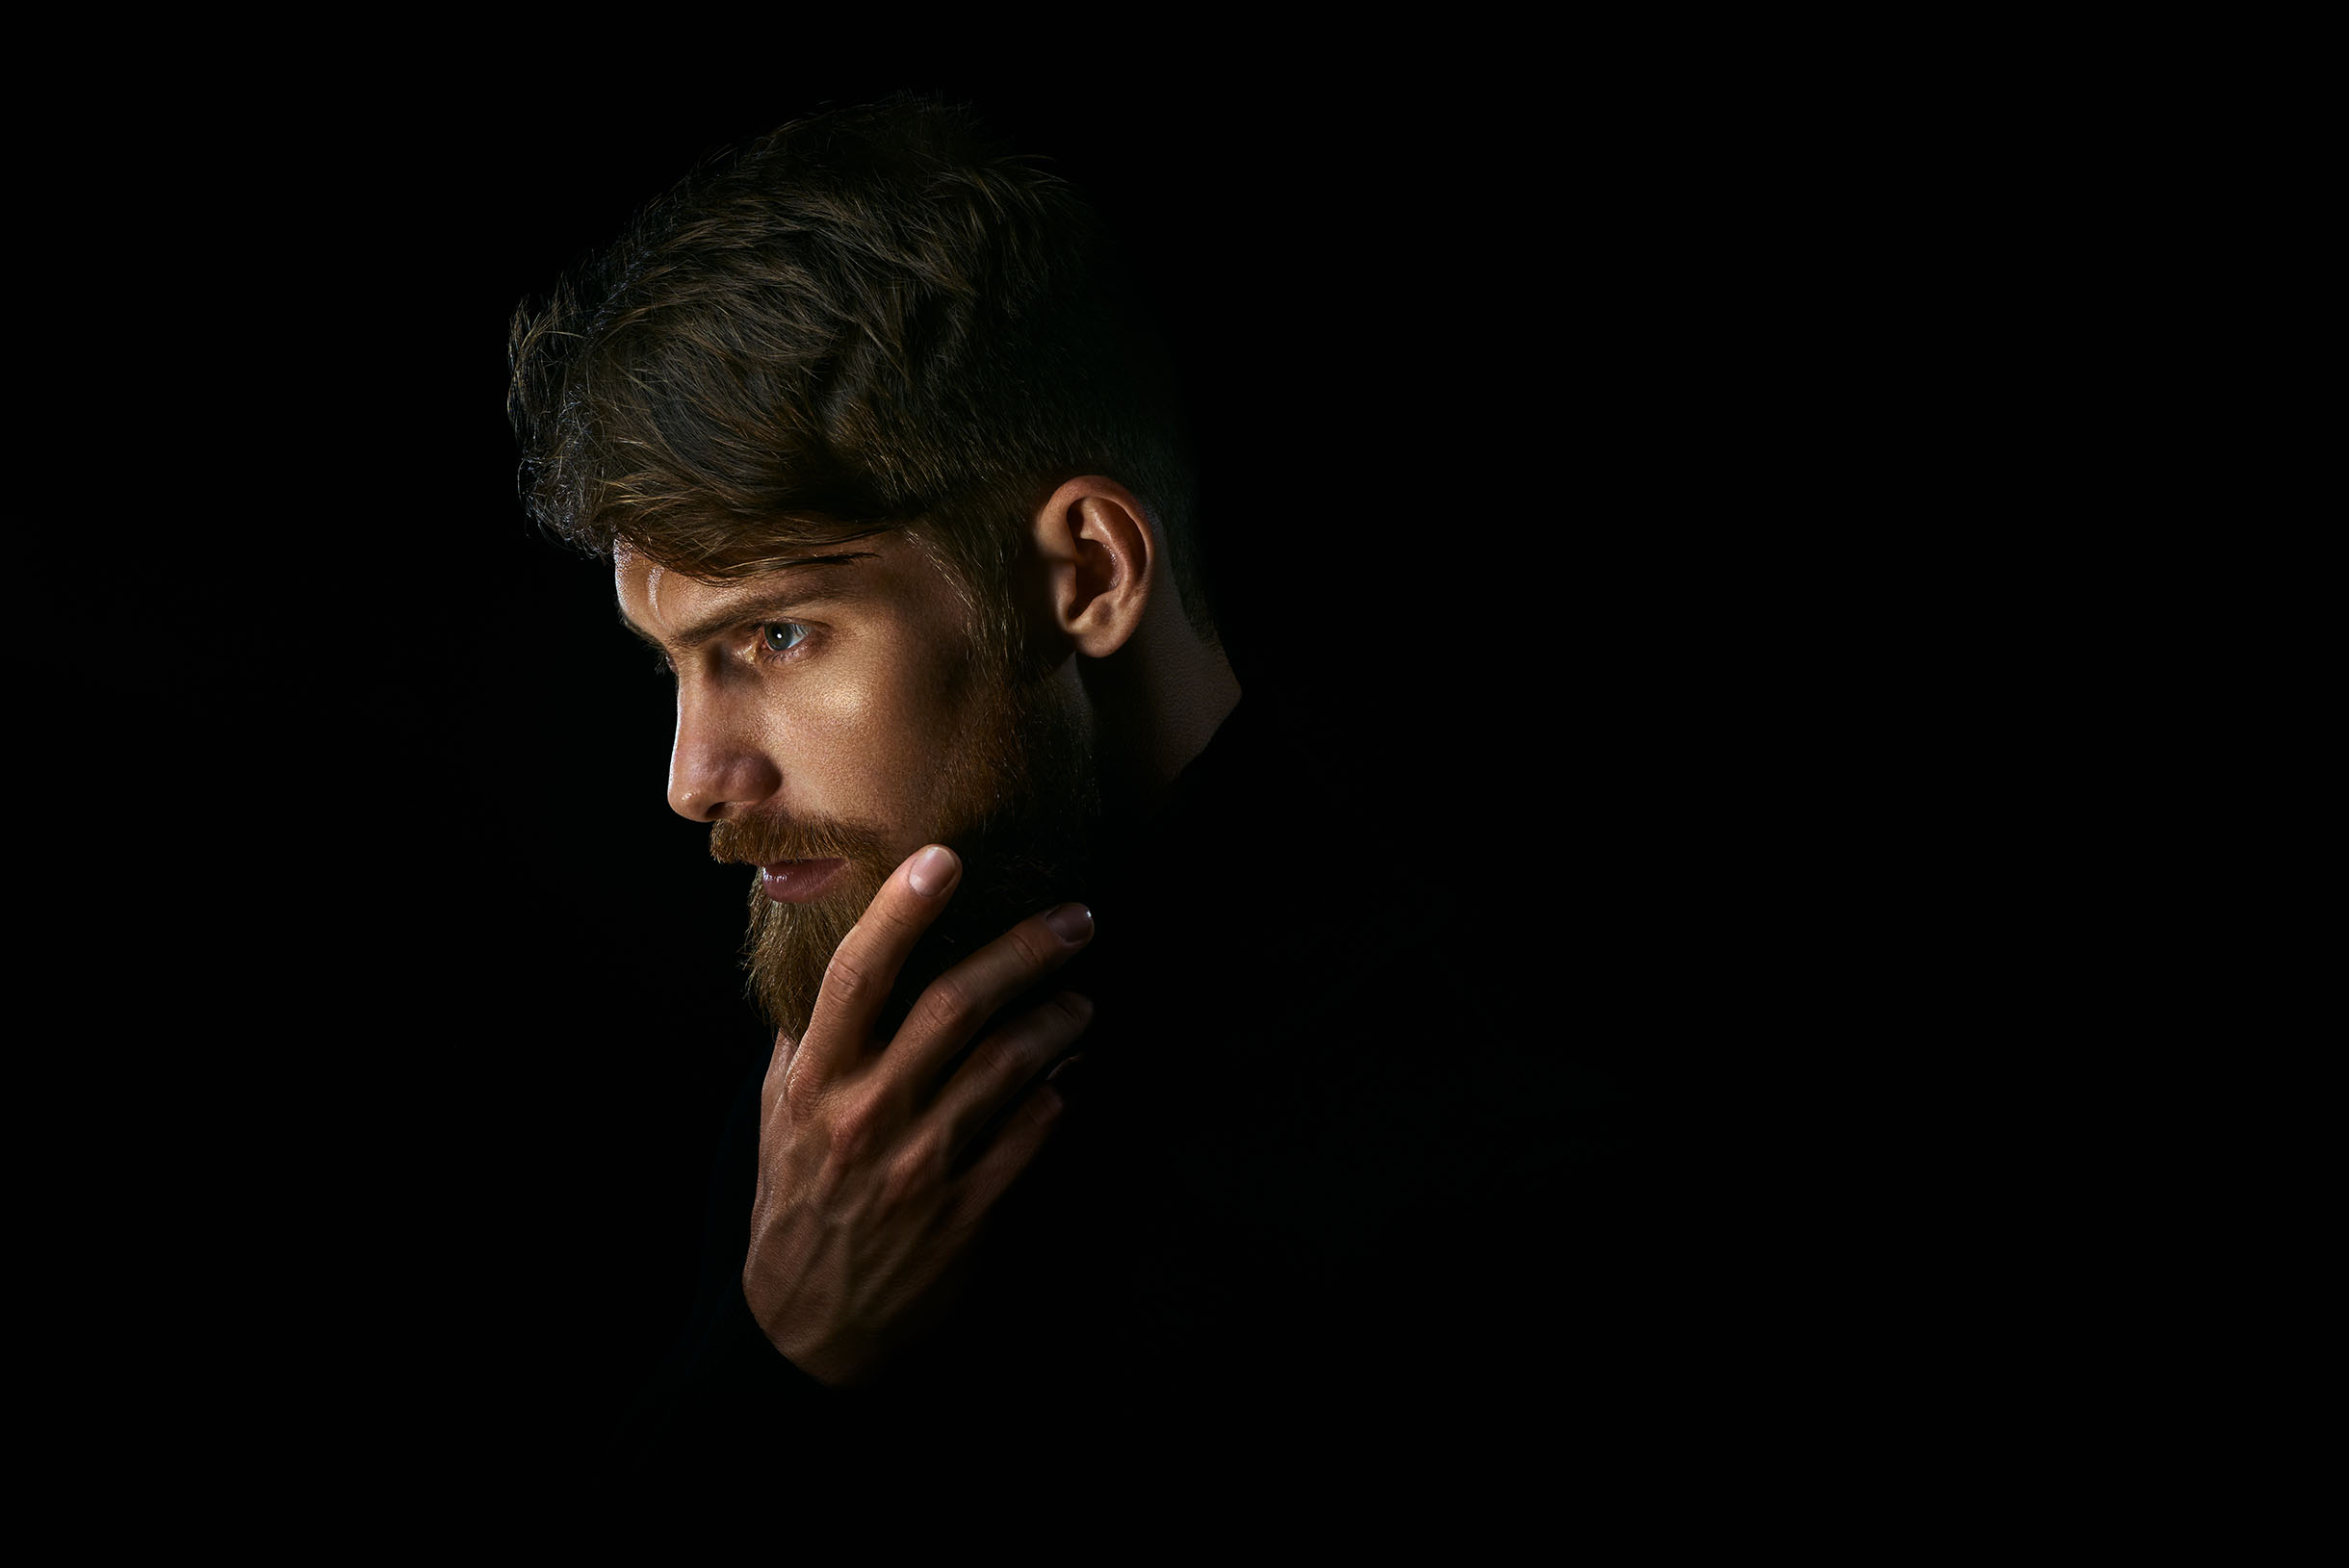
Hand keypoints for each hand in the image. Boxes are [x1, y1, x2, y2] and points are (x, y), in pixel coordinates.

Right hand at [743, 844, 1094, 1385]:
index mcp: (814, 1082)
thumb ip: (803, 1035)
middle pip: (956, 1005)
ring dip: (1061, 1018)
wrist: (808, 1324)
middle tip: (1078, 918)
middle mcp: (866, 1114)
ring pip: (1011, 1063)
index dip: (899, 911)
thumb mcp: (775, 1114)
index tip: (944, 857)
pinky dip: (1063, 1091)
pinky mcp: (968, 1211)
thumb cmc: (795, 1200)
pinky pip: (1035, 1131)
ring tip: (1083, 999)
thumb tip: (812, 942)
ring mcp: (921, 1164)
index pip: (855, 977)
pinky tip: (1075, 1071)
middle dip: (1029, 950)